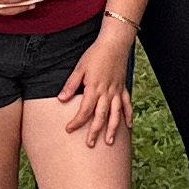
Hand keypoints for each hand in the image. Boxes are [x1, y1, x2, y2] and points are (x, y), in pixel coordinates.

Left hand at [55, 30, 133, 146]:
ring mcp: (117, 91)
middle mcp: (107, 93)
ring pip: (115, 114)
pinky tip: (128, 126)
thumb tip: (61, 100)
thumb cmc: (95, 54)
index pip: (84, 110)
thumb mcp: (79, 68)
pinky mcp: (123, 88)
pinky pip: (127, 104)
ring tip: (109, 142)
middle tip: (90, 145)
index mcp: (94, 88)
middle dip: (95, 131)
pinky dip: (128, 115)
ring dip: (113, 129)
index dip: (77, 122)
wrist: (114, 43)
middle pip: (100, 116)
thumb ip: (70, 85)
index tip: (69, 129)